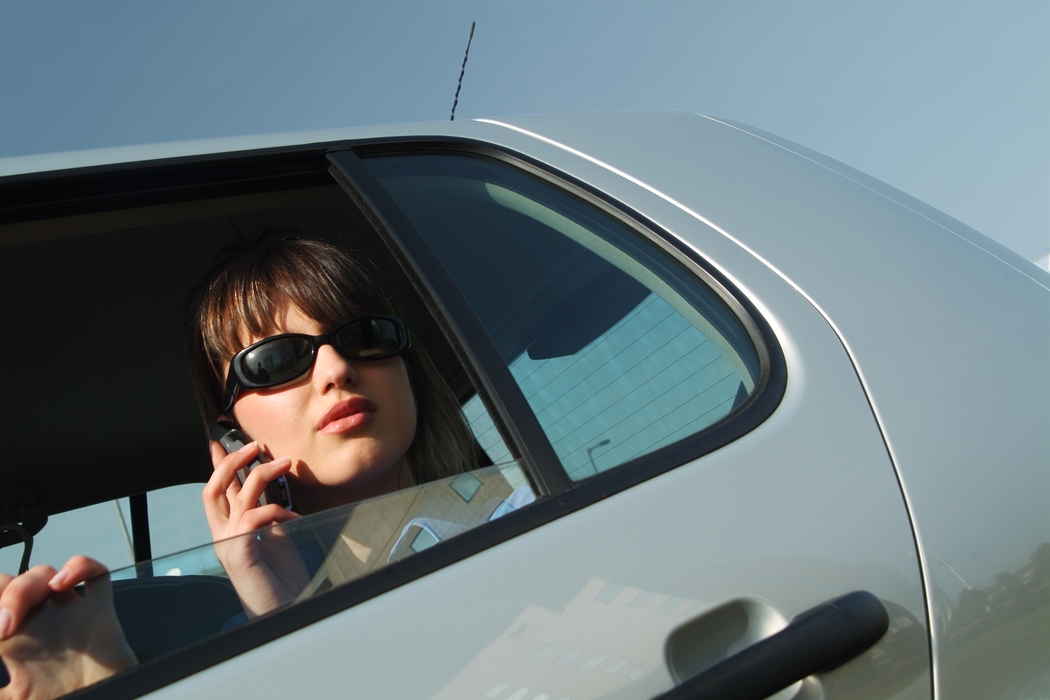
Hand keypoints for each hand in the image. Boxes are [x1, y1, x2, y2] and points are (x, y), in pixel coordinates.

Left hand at [0, 555, 134, 699]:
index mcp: (15, 645)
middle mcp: (40, 624)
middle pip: (13, 583)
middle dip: (4, 593)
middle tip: (5, 628)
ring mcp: (70, 616)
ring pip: (45, 573)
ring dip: (26, 585)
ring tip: (20, 617)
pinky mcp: (100, 614)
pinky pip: (96, 574)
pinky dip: (80, 567)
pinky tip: (63, 583)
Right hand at [203, 440, 308, 616]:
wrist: (285, 610)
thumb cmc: (281, 578)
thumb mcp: (276, 537)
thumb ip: (267, 515)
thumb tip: (270, 488)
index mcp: (230, 530)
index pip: (218, 491)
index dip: (218, 465)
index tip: (220, 443)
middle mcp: (224, 536)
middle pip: (213, 489)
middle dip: (231, 462)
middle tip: (254, 445)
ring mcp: (229, 546)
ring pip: (237, 497)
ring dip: (263, 474)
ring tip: (285, 463)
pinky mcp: (241, 554)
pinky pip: (253, 519)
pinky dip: (277, 510)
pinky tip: (295, 518)